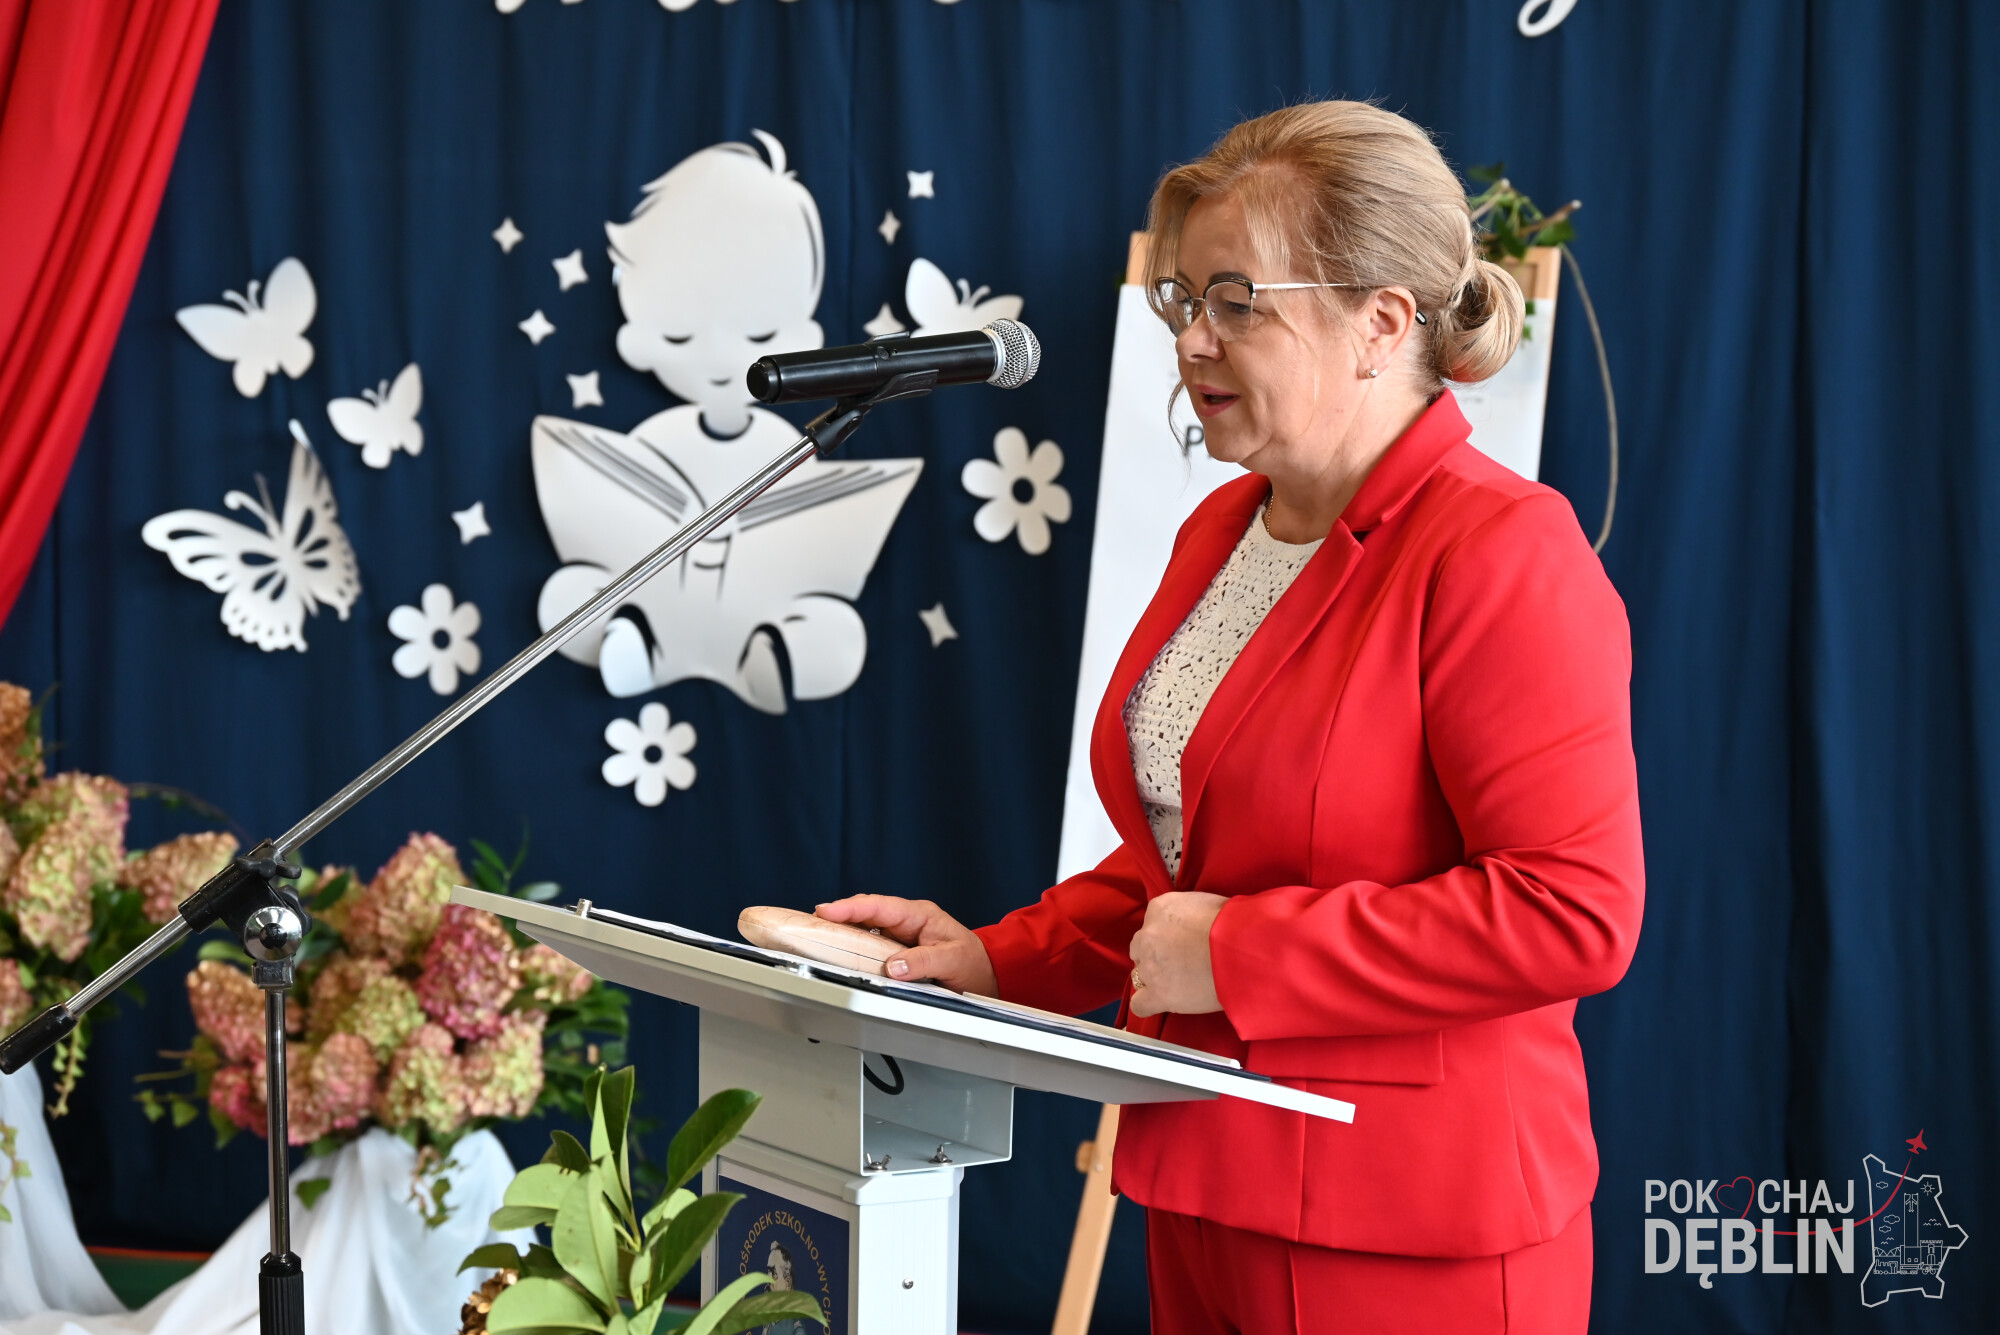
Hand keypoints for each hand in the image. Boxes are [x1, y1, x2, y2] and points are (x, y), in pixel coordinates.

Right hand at [815, 895, 998, 996]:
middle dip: (837, 916)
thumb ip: (923, 962)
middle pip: (864, 914)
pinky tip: (837, 953)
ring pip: (863, 929)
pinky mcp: (895, 951)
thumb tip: (893, 967)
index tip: (826, 911)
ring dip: (842, 932)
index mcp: (919, 915)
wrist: (983, 975)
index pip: (878, 906)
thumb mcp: (952, 961)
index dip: (850, 908)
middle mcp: (905, 921)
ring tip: (815, 936)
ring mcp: (898, 935)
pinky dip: (852, 947)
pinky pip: (868, 945)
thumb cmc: (972, 963)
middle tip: (810, 923)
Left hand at [1128, 891, 1226, 1017]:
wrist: (1240, 948)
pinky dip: (1148, 1005)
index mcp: (1159, 909)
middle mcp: (1148, 935)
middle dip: (1157, 957)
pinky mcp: (1158, 993)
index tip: (1183, 943)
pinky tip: (1162, 1003)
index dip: (1167, 936)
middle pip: (1141, 949)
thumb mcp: (1205, 903)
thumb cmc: (1232, 923)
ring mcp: (1150, 966)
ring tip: (1180, 984)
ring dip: (1156, 979)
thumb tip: (1195, 923)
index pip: (1151, 924)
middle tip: (1181, 963)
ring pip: (1139, 975)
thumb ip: (1189, 913)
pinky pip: (1140, 1004)